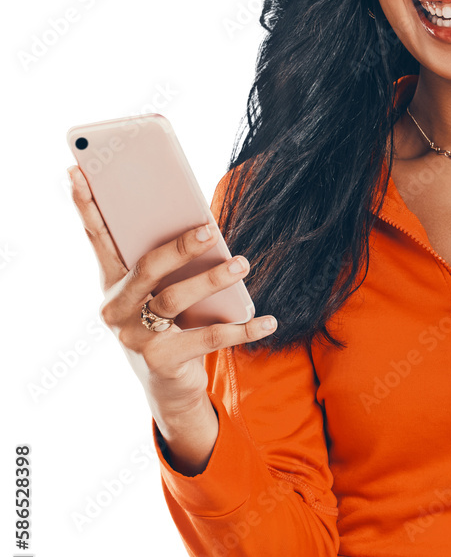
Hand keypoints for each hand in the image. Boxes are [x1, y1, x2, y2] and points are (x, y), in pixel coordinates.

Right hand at [66, 164, 276, 419]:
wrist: (167, 386)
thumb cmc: (168, 324)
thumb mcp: (162, 291)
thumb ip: (170, 262)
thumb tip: (204, 226)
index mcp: (112, 282)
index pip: (97, 237)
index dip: (86, 205)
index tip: (78, 170)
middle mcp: (116, 308)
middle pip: (147, 267)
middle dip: (179, 245)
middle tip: (211, 229)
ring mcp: (135, 336)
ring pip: (175, 300)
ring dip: (212, 279)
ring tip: (243, 263)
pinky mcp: (161, 360)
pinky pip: (207, 338)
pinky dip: (242, 329)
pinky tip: (268, 320)